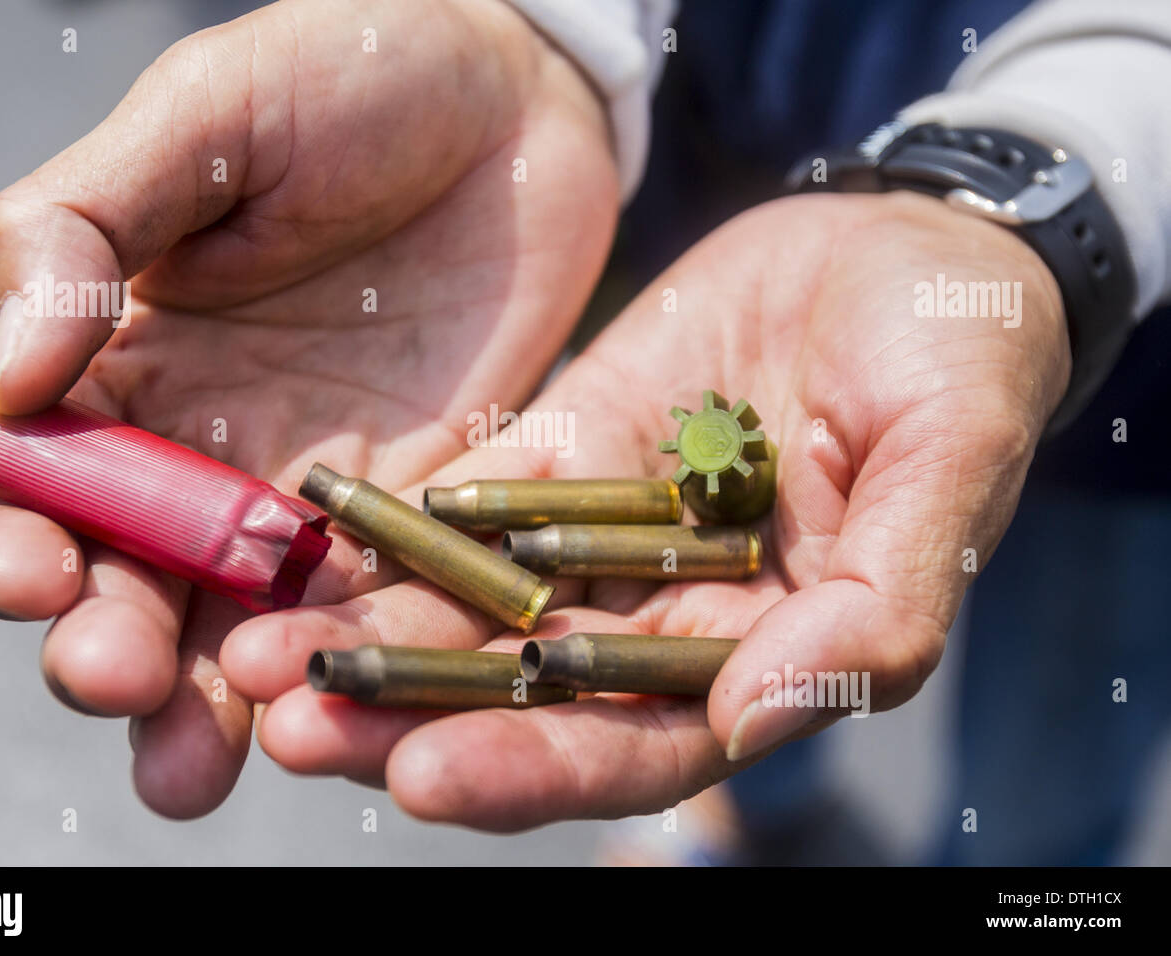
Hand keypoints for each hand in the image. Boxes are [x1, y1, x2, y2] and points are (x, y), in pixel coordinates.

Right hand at [0, 0, 617, 817]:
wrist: (518, 96)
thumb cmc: (348, 70)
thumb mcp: (202, 117)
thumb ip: (82, 228)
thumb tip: (9, 377)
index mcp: (123, 357)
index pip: (35, 477)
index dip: (13, 533)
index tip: (31, 572)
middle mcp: (204, 442)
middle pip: (130, 578)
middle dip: (110, 645)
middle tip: (120, 682)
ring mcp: (311, 485)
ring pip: (240, 620)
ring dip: (212, 699)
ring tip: (196, 764)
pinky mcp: (418, 504)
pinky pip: (372, 597)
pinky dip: (345, 657)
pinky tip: (328, 705)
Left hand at [226, 191, 1068, 830]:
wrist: (903, 247)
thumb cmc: (959, 358)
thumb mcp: (950, 466)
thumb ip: (879, 601)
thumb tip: (762, 715)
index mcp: (762, 651)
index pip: (638, 744)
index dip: (538, 767)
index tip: (430, 774)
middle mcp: (666, 614)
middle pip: (527, 697)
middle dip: (414, 718)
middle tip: (299, 727)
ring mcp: (605, 535)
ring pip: (476, 610)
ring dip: (375, 637)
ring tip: (264, 652)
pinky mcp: (563, 451)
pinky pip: (471, 502)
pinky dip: (396, 530)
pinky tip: (311, 543)